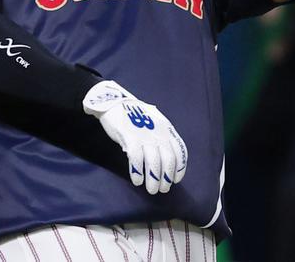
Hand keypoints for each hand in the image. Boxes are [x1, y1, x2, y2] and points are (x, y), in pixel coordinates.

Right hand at [83, 80, 187, 194]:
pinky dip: (138, 172)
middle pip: (168, 159)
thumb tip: (165, 161)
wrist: (115, 103)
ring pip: (154, 162)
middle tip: (162, 189)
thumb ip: (161, 138)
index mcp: (166, 129)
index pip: (179, 150)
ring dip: (153, 179)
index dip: (179, 167)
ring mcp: (144, 135)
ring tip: (151, 189)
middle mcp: (158, 132)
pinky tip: (137, 180)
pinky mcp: (130, 137)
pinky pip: (136, 158)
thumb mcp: (154, 124)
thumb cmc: (135, 117)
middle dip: (167, 177)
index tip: (176, 180)